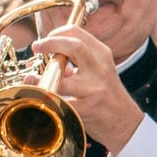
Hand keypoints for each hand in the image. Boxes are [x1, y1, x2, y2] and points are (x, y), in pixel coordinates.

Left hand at [36, 24, 144, 153]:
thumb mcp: (97, 72)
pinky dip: (46, 98)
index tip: (43, 41)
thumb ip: (74, 63)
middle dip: (50, 44)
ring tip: (30, 78)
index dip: (56, 33)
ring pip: (63, 78)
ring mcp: (94, 89)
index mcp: (102, 55)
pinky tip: (38, 95)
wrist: (125, 122)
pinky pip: (61, 102)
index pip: (77, 33)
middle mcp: (99, 68)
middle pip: (74, 46)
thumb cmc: (107, 96)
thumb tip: (44, 58)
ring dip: (43, 77)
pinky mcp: (88, 108)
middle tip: (36, 47)